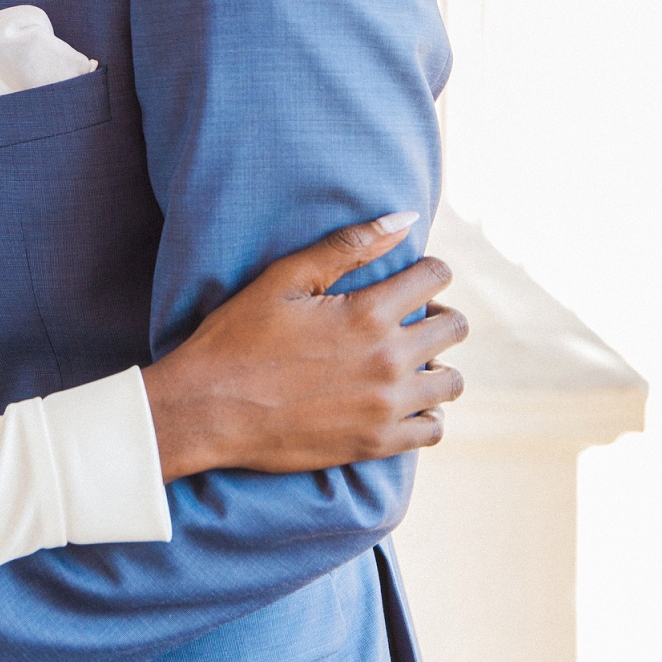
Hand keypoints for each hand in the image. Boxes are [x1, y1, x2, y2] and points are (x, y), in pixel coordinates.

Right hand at [142, 212, 467, 477]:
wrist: (208, 409)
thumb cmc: (239, 336)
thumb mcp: (286, 278)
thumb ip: (349, 245)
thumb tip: (406, 218)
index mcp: (368, 313)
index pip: (435, 278)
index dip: (429, 270)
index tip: (414, 277)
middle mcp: (388, 360)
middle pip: (454, 327)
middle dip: (439, 313)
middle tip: (413, 317)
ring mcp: (386, 407)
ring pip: (451, 381)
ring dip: (438, 365)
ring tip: (411, 361)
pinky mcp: (376, 444)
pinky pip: (433, 429)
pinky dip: (427, 412)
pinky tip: (404, 400)